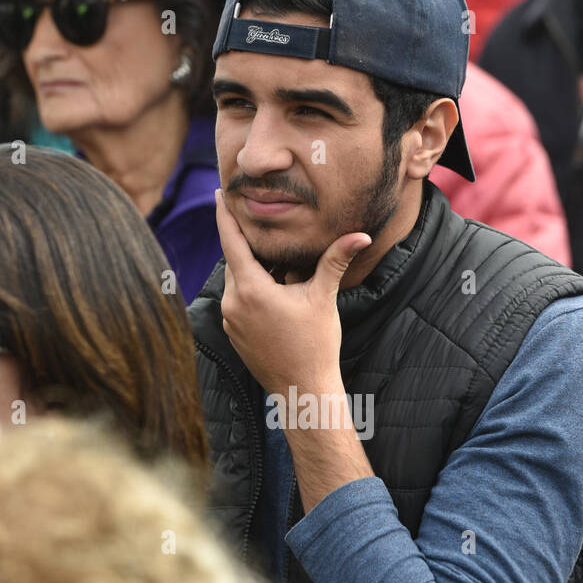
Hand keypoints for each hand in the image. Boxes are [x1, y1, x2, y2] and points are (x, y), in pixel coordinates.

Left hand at [216, 188, 369, 396]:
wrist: (304, 389)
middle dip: (253, 247)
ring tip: (283, 271)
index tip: (221, 192)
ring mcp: (230, 321)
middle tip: (271, 232)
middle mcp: (232, 303)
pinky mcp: (233, 334)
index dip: (226, 215)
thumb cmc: (315, 345)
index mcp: (250, 290)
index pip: (231, 241)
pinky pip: (238, 302)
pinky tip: (278, 295)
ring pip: (238, 282)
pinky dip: (253, 291)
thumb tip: (362, 235)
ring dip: (255, 271)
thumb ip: (335, 261)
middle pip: (236, 261)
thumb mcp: (324, 298)